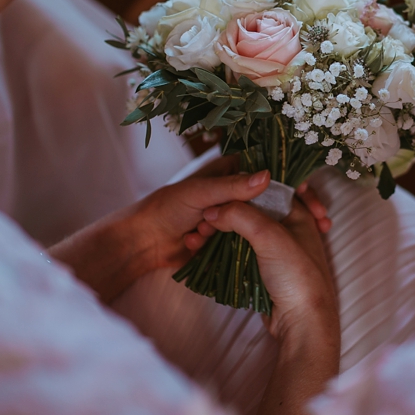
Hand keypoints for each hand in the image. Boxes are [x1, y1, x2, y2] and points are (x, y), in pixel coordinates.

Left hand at [49, 156, 270, 302]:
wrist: (144, 241)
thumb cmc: (168, 207)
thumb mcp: (201, 192)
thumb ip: (234, 187)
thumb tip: (268, 176)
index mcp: (226, 171)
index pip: (258, 172)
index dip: (265, 183)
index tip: (269, 195)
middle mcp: (230, 193)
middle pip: (256, 202)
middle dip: (239, 215)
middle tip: (213, 217)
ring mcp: (228, 216)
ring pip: (246, 224)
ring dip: (223, 230)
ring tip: (199, 229)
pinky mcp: (224, 238)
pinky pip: (235, 241)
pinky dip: (215, 242)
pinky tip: (194, 240)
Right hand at [200, 194, 339, 414]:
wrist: (303, 323)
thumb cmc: (296, 274)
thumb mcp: (269, 236)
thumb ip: (240, 215)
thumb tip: (211, 210)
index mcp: (299, 214)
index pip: (270, 188)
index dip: (245, 186)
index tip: (219, 188)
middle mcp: (290, 229)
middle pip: (254, 212)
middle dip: (228, 212)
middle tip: (203, 216)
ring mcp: (278, 252)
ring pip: (245, 234)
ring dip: (223, 233)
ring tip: (198, 235)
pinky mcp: (267, 271)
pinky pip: (242, 254)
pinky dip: (225, 251)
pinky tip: (207, 250)